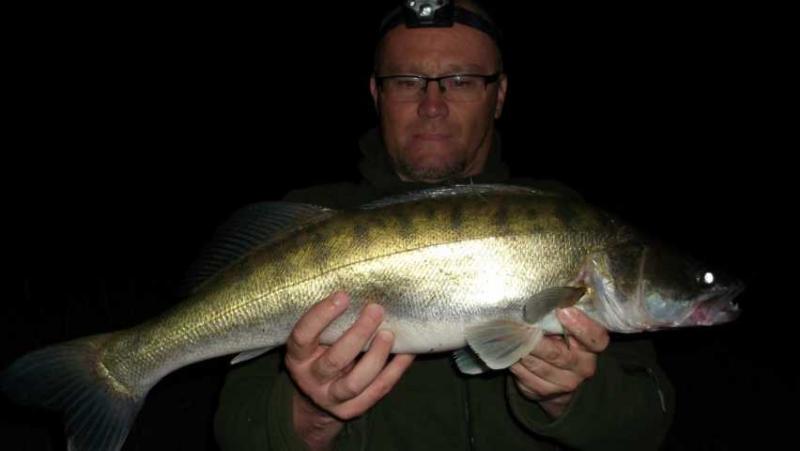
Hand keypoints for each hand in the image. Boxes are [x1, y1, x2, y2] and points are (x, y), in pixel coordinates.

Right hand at [285, 292, 414, 448]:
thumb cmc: (320, 352)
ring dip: (376, 357)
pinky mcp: (351, 410)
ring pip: (355, 382)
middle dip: (358, 334)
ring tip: (389, 334)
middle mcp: (310, 378)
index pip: (303, 335)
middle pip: (335, 360)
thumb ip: (329, 321)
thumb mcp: (315, 338)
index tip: (343, 295)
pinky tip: (406, 352)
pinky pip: (376, 391)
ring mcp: (330, 398)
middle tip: (376, 309)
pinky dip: (394, 371)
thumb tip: (360, 285)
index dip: (321, 315)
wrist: (315, 397)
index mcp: (297, 356)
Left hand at [510, 308, 609, 418]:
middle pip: (556, 354)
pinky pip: (523, 375)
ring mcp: (563, 384)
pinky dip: (514, 361)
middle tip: (519, 324)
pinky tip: (510, 351)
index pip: (594, 338)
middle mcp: (582, 368)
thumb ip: (564, 315)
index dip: (580, 326)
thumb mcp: (569, 327)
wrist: (558, 378)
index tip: (563, 311)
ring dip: (520, 349)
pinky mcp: (542, 392)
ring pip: (535, 365)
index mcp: (592, 347)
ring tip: (510, 334)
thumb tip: (548, 295)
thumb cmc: (562, 342)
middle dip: (534, 339)